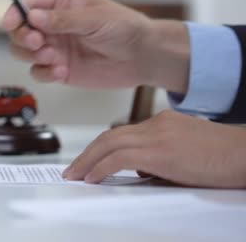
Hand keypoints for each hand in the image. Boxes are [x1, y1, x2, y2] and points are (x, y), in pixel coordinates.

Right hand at [2, 0, 189, 92]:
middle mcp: (53, 26)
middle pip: (20, 30)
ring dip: (31, 56)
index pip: (27, 5)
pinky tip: (61, 71)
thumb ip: (63, 19)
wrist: (142, 56)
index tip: (11, 23)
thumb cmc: (124, 28)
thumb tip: (33, 17)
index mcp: (60, 5)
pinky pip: (38, 72)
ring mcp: (55, 48)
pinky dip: (44, 73)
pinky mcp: (59, 69)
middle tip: (38, 43)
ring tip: (52, 58)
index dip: (15, 13)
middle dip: (23, 37)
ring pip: (24, 52)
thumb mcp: (94, 18)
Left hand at [63, 110, 245, 187]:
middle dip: (88, 154)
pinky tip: (93, 178)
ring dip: (88, 161)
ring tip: (76, 175)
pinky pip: (119, 158)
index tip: (89, 161)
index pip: (122, 133)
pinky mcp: (159, 151)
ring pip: (110, 144)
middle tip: (73, 169)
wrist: (245, 153)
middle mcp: (156, 124)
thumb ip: (160, 157)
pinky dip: (102, 167)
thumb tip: (140, 172)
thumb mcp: (186, 154)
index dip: (101, 148)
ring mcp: (157, 135)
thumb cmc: (223, 158)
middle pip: (110, 136)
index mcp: (162, 123)